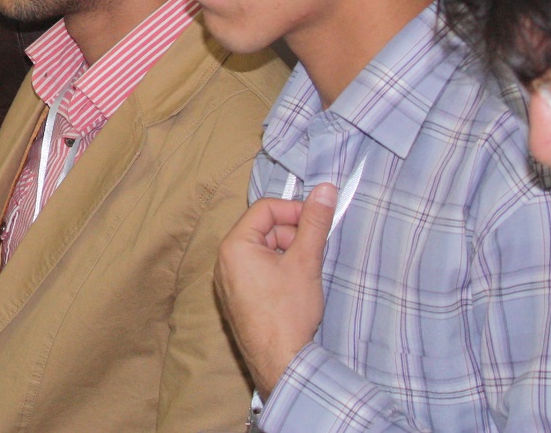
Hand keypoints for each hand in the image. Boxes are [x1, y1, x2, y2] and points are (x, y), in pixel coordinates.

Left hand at [215, 182, 336, 395]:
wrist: (280, 362)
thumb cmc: (289, 312)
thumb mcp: (305, 261)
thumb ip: (314, 222)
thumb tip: (325, 189)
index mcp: (234, 245)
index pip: (265, 209)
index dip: (294, 210)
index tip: (319, 220)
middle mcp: (224, 260)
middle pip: (263, 230)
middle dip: (292, 235)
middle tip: (315, 251)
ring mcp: (228, 281)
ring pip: (262, 251)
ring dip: (288, 254)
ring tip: (307, 272)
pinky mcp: (237, 298)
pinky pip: (257, 271)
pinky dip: (278, 271)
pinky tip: (295, 286)